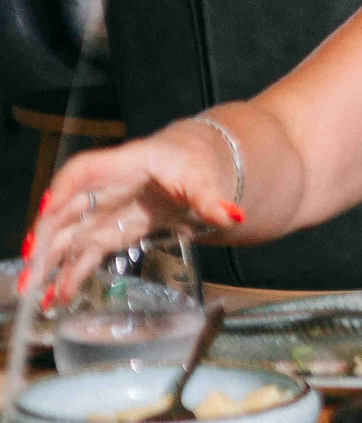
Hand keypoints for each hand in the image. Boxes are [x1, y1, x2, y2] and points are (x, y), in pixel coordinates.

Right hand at [25, 130, 245, 307]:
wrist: (192, 166)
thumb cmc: (192, 163)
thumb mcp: (203, 178)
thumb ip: (212, 199)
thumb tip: (233, 216)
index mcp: (125, 165)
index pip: (84, 170)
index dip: (63, 188)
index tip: (49, 210)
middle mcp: (105, 190)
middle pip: (66, 211)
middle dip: (45, 239)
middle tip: (30, 271)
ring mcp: (104, 212)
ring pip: (69, 237)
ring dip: (50, 263)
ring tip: (33, 292)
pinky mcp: (110, 232)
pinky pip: (84, 254)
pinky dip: (70, 273)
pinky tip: (58, 296)